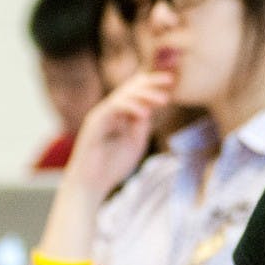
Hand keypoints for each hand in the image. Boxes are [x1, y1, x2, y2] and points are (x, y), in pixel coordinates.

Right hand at [65, 71, 173, 198]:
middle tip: (170, 80)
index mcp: (120, 115)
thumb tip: (151, 107)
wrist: (91, 184)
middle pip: (130, 88)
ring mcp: (101, 115)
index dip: (153, 86)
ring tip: (163, 100)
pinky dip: (130, 107)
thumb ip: (142, 124)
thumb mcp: (135, 142)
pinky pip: (113, 107)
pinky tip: (144, 114)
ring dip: (145, 95)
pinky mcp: (95, 122)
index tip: (173, 84)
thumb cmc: (112, 166)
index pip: (137, 93)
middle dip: (151, 82)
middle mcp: (110, 111)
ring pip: (123, 95)